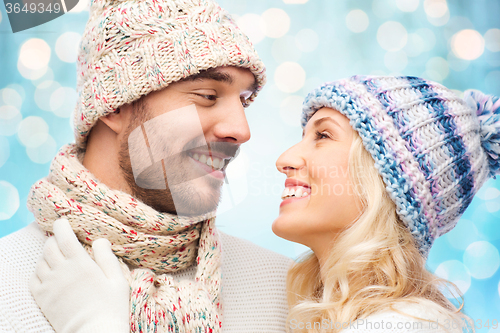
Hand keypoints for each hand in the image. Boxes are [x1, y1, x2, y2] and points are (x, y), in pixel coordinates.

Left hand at [30, 218, 129, 332]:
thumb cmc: (111, 307)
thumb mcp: (117, 280)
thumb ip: (107, 257)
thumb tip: (99, 240)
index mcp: (81, 264)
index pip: (64, 237)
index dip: (61, 225)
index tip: (63, 221)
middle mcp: (62, 271)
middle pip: (49, 247)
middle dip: (54, 239)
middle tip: (61, 239)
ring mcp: (50, 285)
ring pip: (40, 262)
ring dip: (47, 255)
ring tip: (57, 257)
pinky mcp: (43, 299)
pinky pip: (33, 279)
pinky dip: (39, 272)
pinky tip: (48, 273)